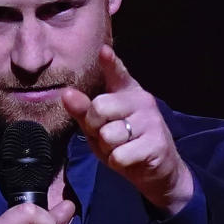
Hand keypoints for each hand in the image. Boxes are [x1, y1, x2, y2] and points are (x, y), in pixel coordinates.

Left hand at [62, 45, 193, 215]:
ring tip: (122, 148)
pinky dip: (119, 162)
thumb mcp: (98, 127)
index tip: (104, 51)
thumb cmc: (124, 143)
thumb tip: (66, 93)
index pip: (117, 73)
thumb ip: (83, 111)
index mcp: (127, 91)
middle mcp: (142, 100)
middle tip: (108, 136)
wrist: (156, 172)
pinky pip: (120, 155)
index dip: (110, 63)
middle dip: (95, 127)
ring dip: (109, 149)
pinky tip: (131, 158)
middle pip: (100, 107)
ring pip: (109, 135)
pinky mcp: (157, 144)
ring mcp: (152, 121)